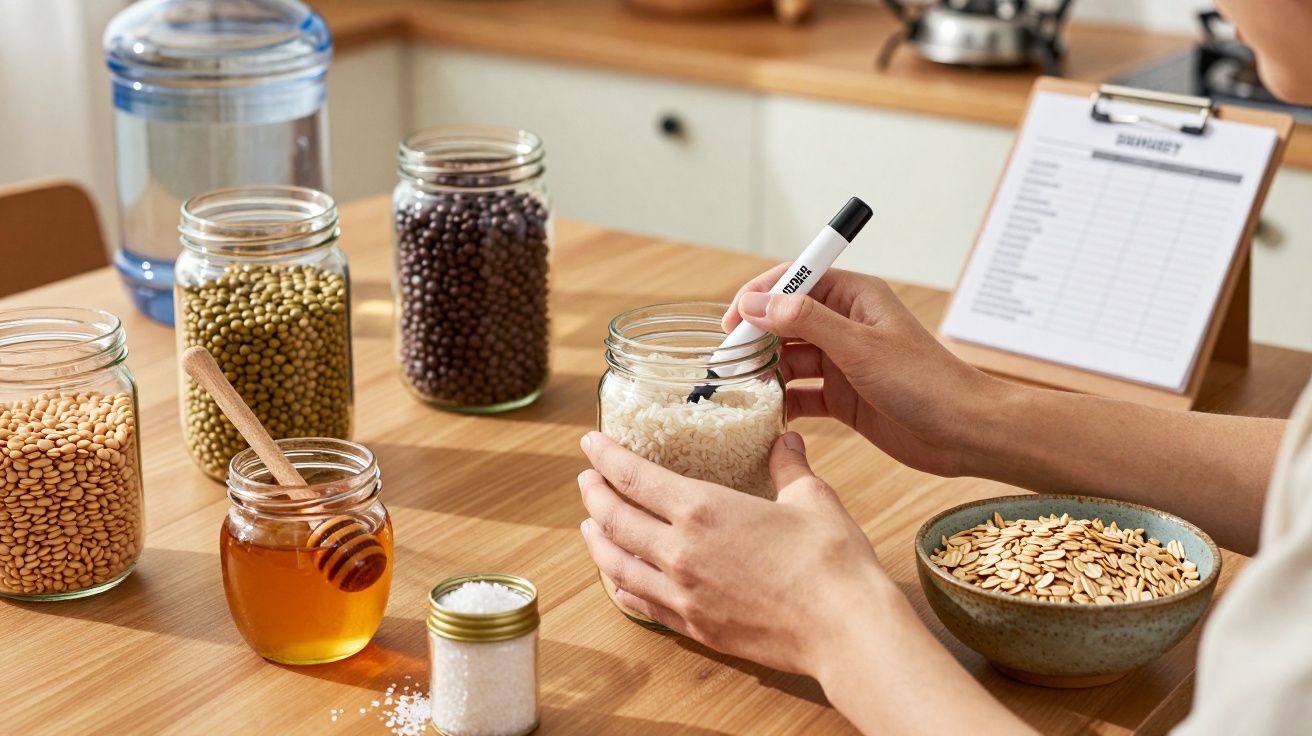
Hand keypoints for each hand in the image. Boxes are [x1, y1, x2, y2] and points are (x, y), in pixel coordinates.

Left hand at [577, 430, 890, 676]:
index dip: (606, 456)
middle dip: (594, 493)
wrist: (843, 628)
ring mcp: (683, 594)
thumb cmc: (830, 561)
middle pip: (614, 519)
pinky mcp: (694, 626)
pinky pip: (642, 605)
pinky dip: (621, 588)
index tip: (590, 443)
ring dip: (596, 541)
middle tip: (586, 479)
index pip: (634, 476)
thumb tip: (785, 442)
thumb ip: (788, 467)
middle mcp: (680, 552)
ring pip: (617, 565)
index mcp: (703, 509)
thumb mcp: (811, 499)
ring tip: (588, 525)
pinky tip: (618, 582)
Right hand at [723, 265, 1008, 476]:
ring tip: (741, 391)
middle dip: (755, 338)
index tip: (733, 319)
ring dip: (764, 372)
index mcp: (854, 297)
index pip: (795, 281)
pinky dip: (782, 401)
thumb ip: (806, 322)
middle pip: (785, 322)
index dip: (759, 295)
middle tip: (726, 363)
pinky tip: (766, 413)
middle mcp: (846, 325)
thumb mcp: (860, 347)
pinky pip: (801, 393)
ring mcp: (843, 362)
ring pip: (789, 359)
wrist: (964, 432)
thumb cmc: (926, 382)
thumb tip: (757, 303)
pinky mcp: (844, 397)